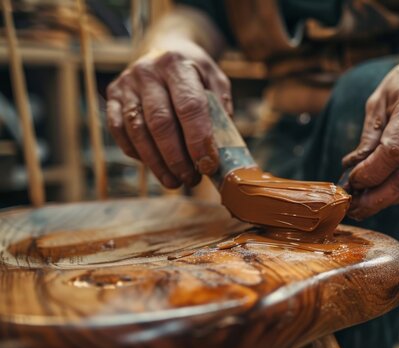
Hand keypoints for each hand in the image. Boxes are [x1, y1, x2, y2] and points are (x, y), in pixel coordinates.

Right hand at [106, 40, 231, 187]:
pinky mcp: (112, 97)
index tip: (208, 165)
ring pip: (138, 132)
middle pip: (160, 123)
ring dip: (157, 163)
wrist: (164, 49)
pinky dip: (138, 154)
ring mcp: (126, 84)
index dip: (199, 140)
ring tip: (176, 181)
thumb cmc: (195, 73)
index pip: (189, 107)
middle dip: (177, 158)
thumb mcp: (215, 81)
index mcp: (177, 64)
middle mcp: (147, 71)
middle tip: (192, 179)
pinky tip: (156, 166)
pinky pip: (120, 132)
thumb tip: (222, 150)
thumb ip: (221, 111)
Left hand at [342, 58, 398, 219]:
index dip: (371, 172)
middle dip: (378, 197)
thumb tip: (352, 170)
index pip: (394, 151)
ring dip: (391, 200)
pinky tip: (387, 195)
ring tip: (367, 206)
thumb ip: (368, 137)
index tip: (352, 180)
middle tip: (355, 208)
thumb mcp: (378, 101)